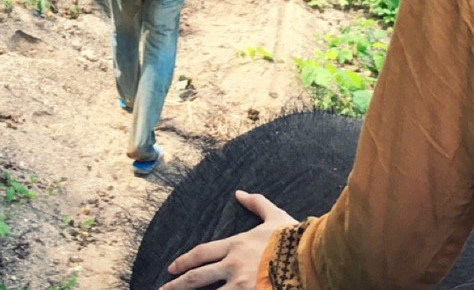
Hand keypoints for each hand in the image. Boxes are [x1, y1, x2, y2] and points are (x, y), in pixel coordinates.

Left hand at [159, 190, 296, 288]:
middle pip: (197, 277)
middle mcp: (233, 267)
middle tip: (163, 288)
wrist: (310, 257)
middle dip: (177, 284)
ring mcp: (241, 286)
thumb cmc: (292, 237)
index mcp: (236, 246)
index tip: (172, 266)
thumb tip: (240, 193)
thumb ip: (257, 203)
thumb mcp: (274, 216)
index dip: (185, 260)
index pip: (202, 253)